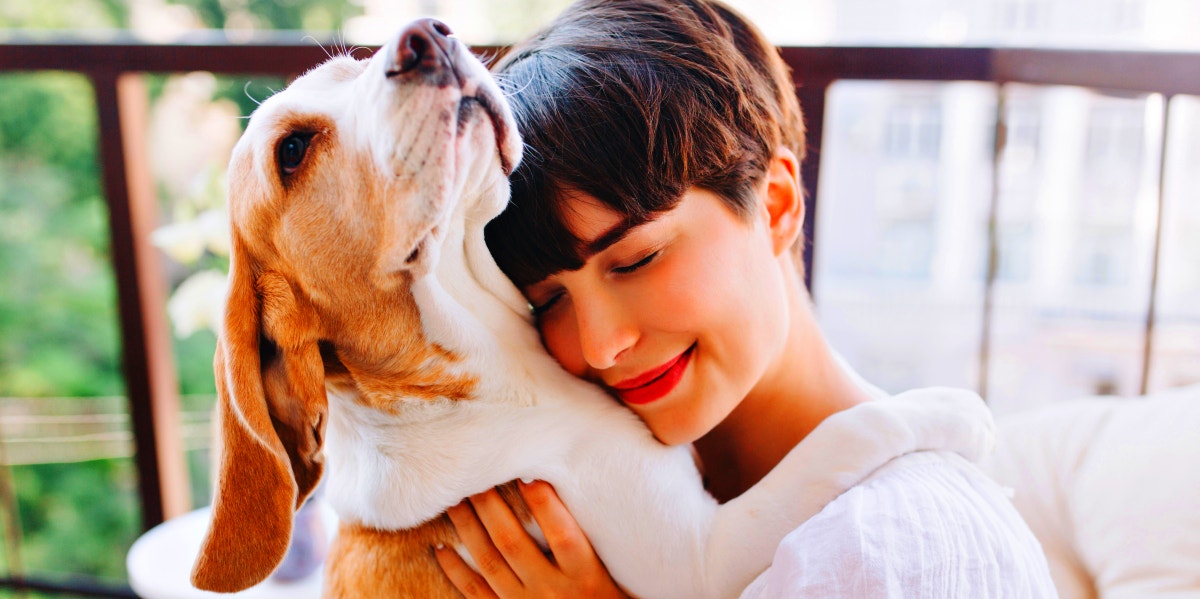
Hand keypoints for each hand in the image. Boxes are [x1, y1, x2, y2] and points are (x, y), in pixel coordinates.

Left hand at [435, 480, 631, 597]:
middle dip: (491, 506)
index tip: (528, 472)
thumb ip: (598, 535)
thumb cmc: (612, 597)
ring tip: (454, 499)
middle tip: (475, 474)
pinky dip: (456, 570)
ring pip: (489, 562)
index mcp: (586, 576)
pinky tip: (442, 547)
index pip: (564, 536)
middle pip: (513, 543)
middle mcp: (553, 592)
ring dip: (468, 528)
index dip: (544, 504)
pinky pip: (475, 592)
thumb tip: (578, 481)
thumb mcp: (614, 570)